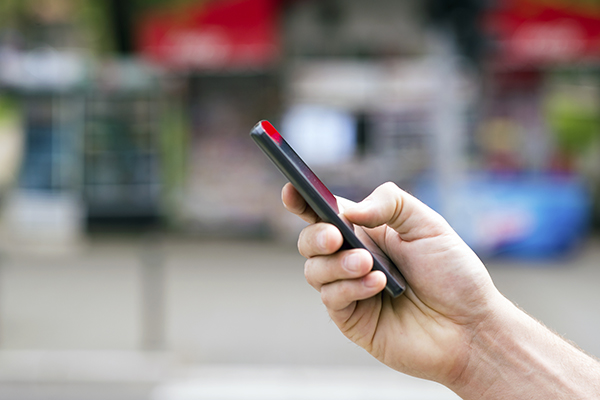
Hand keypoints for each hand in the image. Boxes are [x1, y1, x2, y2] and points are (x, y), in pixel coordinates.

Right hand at [282, 182, 504, 385]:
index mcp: (367, 231)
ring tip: (369, 266)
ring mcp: (349, 289)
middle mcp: (352, 258)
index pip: (325, 212)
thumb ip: (390, 204)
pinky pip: (331, 298)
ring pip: (314, 270)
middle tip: (335, 236)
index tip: (290, 190)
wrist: (471, 326)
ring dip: (338, 265)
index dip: (302, 201)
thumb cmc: (454, 274)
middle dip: (316, 236)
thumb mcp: (428, 225)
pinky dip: (350, 288)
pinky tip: (379, 286)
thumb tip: (349, 210)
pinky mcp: (351, 318)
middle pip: (310, 241)